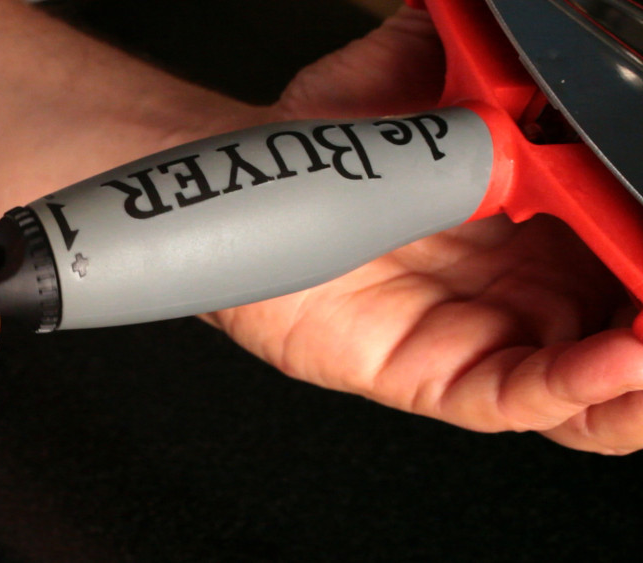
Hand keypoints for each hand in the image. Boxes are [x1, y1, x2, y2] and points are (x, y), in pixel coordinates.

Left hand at [206, 7, 642, 454]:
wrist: (261, 184)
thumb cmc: (340, 144)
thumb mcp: (424, 75)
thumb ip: (490, 55)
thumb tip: (527, 14)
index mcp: (549, 227)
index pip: (635, 258)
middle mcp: (527, 290)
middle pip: (630, 332)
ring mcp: (485, 337)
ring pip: (593, 392)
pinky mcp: (433, 376)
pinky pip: (513, 398)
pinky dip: (574, 387)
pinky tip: (623, 359)